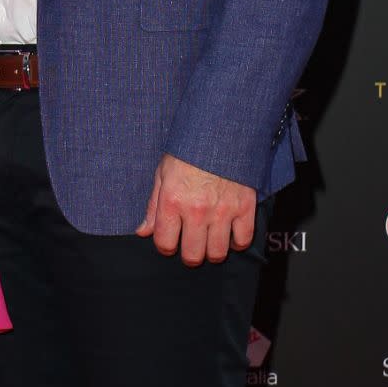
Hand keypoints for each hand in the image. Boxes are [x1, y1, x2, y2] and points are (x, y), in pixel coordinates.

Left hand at [136, 153, 255, 265]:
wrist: (220, 131)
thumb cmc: (187, 151)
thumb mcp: (163, 173)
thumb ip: (153, 206)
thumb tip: (143, 231)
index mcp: (172, 201)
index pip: (165, 243)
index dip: (166, 246)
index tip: (170, 241)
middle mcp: (197, 210)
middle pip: (193, 255)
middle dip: (189, 254)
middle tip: (190, 244)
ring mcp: (222, 211)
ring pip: (217, 253)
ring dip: (212, 251)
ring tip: (209, 240)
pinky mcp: (244, 207)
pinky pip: (243, 240)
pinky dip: (237, 242)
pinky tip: (230, 234)